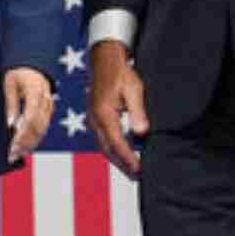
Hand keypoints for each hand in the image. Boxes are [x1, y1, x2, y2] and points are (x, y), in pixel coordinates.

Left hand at [3, 67, 53, 163]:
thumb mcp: (10, 85)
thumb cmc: (18, 73)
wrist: (33, 65)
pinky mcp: (49, 110)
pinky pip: (43, 127)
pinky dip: (34, 138)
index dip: (22, 133)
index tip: (12, 145)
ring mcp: (50, 106)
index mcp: (36, 91)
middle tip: (12, 155)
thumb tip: (10, 125)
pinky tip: (25, 146)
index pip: (31, 117)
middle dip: (25, 143)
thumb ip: (11, 104)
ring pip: (42, 129)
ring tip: (17, 155)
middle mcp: (46, 100)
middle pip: (37, 127)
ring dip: (30, 144)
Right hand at [87, 42, 148, 177]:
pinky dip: (112, 149)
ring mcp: (92, 118)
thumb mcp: (134, 89)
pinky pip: (102, 138)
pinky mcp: (94, 117)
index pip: (116, 143)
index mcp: (104, 113)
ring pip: (103, 145)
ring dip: (116, 159)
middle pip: (107, 149)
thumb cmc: (121, 72)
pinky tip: (122, 152)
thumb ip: (137, 111)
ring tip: (132, 169)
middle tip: (137, 176)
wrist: (104, 59)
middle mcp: (95, 119)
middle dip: (122, 164)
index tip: (139, 170)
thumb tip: (141, 133)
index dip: (128, 159)